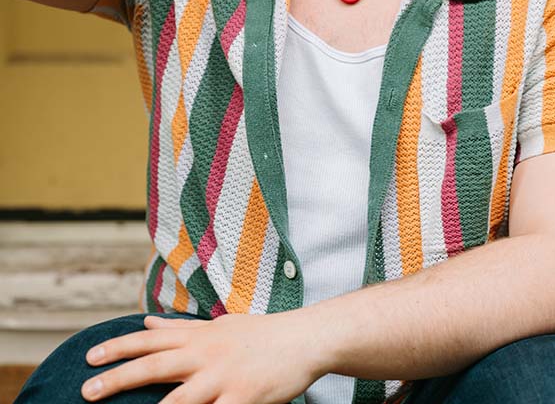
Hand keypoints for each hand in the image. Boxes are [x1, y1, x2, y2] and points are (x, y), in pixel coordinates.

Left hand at [81, 311, 321, 403]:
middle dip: (119, 377)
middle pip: (156, 365)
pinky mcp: (244, 398)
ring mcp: (225, 377)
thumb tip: (145, 320)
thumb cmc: (259, 334)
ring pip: (181, 399)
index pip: (151, 338)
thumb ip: (180, 327)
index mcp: (199, 335)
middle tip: (87, 390)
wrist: (304, 339)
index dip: (120, 347)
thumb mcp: (217, 325)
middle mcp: (207, 353)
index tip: (89, 357)